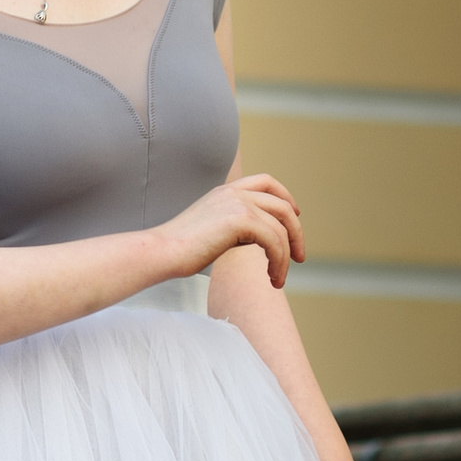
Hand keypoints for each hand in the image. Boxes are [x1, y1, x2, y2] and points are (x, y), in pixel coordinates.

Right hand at [164, 172, 304, 286]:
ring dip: (286, 256)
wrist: (162, 252)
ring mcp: (238, 203)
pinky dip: (279, 261)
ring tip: (278, 279)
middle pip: (282, 206)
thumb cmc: (181, 250)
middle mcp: (234, 192)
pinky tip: (272, 278)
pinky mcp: (241, 219)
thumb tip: (261, 239)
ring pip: (281, 227)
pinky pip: (274, 240)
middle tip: (299, 258)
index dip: (286, 197)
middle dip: (296, 233)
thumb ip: (236, 227)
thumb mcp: (213, 230)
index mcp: (226, 191)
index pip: (266, 182)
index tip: (295, 217)